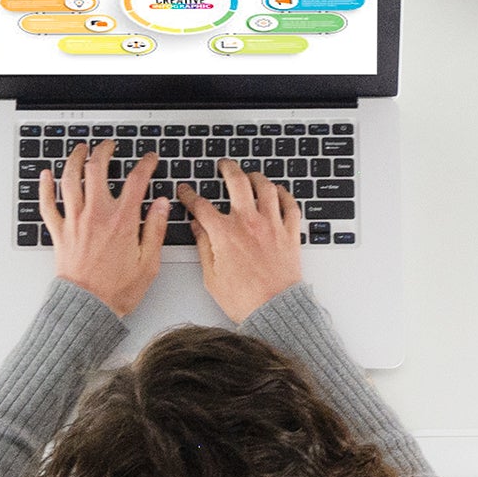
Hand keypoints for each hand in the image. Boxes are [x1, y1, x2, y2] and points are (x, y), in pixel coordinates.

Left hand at [41, 140, 168, 317]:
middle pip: (97, 169)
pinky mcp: (59, 232)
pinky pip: (47, 204)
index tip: (149, 159)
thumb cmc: (117, 290)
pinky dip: (45, 186)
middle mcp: (96, 215)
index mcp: (122, 221)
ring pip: (70, 179)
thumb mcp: (149, 262)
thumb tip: (161, 205)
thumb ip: (155, 229)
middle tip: (109, 145)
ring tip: (81, 149)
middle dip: (104, 151)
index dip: (145, 164)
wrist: (88, 308)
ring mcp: (75, 221)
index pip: (137, 180)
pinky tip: (45, 174)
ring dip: (75, 159)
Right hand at [175, 159, 302, 323]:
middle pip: (237, 182)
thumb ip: (204, 247)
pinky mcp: (290, 234)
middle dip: (227, 169)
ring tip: (251, 175)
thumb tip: (198, 228)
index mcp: (225, 233)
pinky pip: (290, 205)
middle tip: (224, 166)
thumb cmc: (244, 299)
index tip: (186, 192)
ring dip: (256, 177)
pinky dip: (284, 194)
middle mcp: (249, 223)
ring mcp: (272, 226)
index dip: (190, 195)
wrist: (274, 310)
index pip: (202, 205)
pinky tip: (278, 192)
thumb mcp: (212, 276)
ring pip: (266, 187)